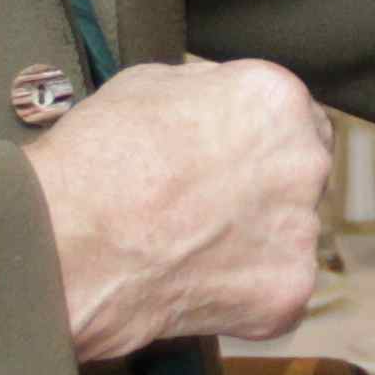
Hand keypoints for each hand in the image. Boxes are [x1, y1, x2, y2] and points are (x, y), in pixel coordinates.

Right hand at [22, 58, 327, 360]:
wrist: (71, 243)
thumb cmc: (95, 160)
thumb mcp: (148, 84)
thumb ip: (206, 92)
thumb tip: (216, 104)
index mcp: (275, 102)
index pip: (296, 119)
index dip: (260, 141)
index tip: (234, 158)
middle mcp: (304, 161)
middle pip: (301, 175)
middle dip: (264, 189)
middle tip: (209, 206)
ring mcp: (301, 231)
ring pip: (290, 234)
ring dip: (254, 241)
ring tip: (192, 247)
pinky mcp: (288, 290)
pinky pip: (275, 289)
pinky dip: (243, 291)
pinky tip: (196, 281)